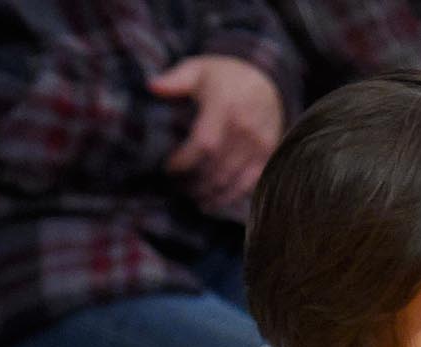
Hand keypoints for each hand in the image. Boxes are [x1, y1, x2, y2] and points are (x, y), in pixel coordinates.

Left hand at [152, 54, 283, 215]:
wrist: (266, 76)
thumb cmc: (223, 77)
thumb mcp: (198, 69)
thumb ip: (175, 79)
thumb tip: (152, 87)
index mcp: (226, 105)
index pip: (204, 144)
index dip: (183, 162)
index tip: (167, 168)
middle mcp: (246, 125)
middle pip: (214, 167)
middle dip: (191, 183)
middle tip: (175, 187)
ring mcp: (259, 141)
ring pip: (229, 179)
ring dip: (206, 193)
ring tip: (188, 195)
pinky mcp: (268, 153)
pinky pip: (248, 183)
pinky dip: (227, 197)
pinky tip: (209, 203)